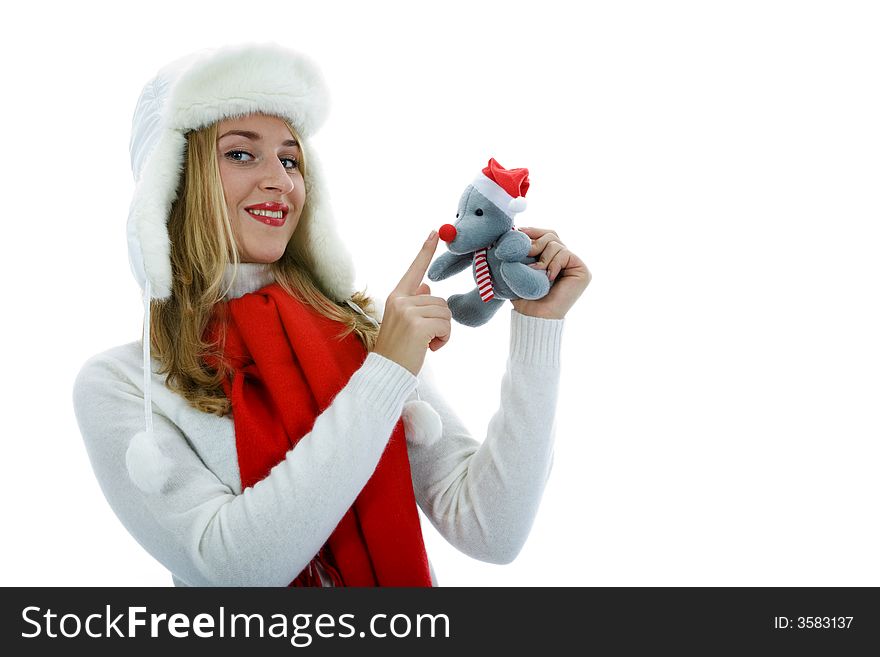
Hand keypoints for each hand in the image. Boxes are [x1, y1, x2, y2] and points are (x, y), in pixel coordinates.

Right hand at [373, 231, 451, 374]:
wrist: (387, 371)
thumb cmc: (398, 349)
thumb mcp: (404, 322)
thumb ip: (414, 302)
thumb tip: (426, 286)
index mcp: (396, 297)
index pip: (414, 270)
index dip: (426, 251)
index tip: (436, 232)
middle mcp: (400, 300)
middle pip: (440, 300)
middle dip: (441, 321)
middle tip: (427, 337)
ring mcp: (408, 312)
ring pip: (445, 313)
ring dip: (443, 331)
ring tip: (426, 343)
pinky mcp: (418, 325)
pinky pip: (445, 325)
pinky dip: (444, 339)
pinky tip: (430, 348)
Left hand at [510, 227, 590, 319]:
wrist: (534, 316)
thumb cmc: (525, 297)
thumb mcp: (520, 269)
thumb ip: (522, 251)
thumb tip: (516, 231)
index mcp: (552, 258)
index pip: (547, 236)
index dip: (534, 231)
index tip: (518, 232)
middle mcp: (566, 260)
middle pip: (552, 235)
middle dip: (536, 242)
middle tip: (524, 253)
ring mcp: (575, 265)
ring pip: (556, 244)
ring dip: (543, 257)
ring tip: (536, 272)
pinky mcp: (582, 271)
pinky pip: (565, 254)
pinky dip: (553, 264)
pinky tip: (548, 278)